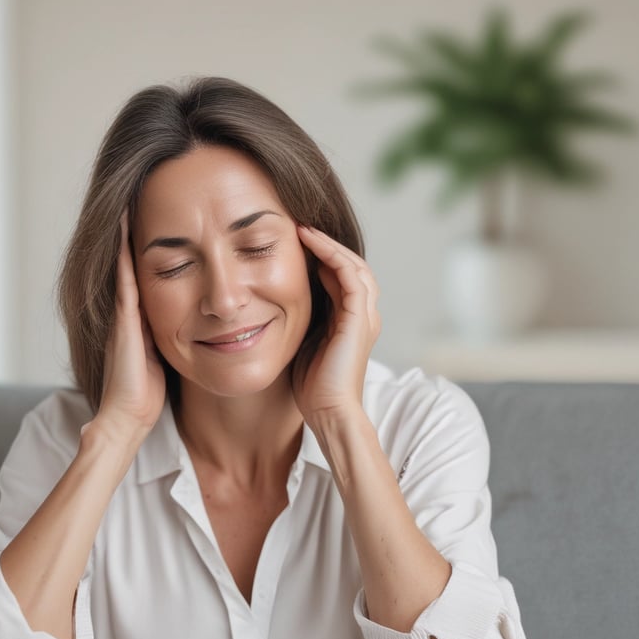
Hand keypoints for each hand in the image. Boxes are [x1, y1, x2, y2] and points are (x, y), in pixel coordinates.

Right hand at [94, 209, 165, 438]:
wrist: (129, 416)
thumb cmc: (149, 392)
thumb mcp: (168, 353)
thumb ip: (175, 333)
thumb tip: (200, 322)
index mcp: (145, 313)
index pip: (156, 268)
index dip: (161, 240)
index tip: (169, 211)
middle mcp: (132, 307)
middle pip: (138, 257)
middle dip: (143, 225)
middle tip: (146, 188)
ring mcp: (126, 311)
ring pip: (129, 260)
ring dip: (130, 229)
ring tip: (134, 193)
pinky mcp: (125, 319)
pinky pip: (126, 277)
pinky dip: (126, 251)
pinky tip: (129, 224)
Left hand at [293, 226, 380, 427]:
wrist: (328, 412)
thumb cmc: (312, 388)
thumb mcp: (303, 344)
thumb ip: (302, 321)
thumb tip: (275, 303)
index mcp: (351, 321)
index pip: (341, 278)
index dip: (321, 257)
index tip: (293, 242)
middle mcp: (363, 315)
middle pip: (351, 266)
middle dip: (326, 245)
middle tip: (299, 227)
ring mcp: (364, 315)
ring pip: (353, 264)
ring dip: (328, 244)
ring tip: (303, 228)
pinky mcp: (358, 318)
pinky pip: (349, 274)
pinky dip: (331, 254)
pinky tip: (309, 242)